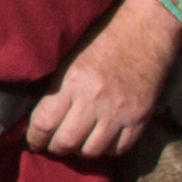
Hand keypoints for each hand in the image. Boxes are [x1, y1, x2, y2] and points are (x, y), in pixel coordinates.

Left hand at [24, 0, 181, 165]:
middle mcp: (95, 99)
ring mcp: (120, 111)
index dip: (35, 138)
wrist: (146, 31)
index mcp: (73, 81)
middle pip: (66, 142)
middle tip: (54, 144)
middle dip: (55, 147)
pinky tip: (102, 138)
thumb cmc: (102, 40)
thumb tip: (36, 118)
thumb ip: (55, 87)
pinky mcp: (140, 118)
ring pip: (92, 151)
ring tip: (78, 141)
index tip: (34, 140)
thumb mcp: (70, 58)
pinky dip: (107, 149)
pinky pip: (119, 149)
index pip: (44, 123)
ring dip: (81, 150)